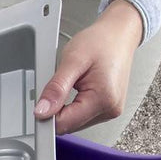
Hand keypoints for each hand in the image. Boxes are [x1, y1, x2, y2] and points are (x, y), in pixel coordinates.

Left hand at [34, 0, 143, 133]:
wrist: (119, 34)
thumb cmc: (101, 42)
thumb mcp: (72, 61)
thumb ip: (56, 89)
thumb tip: (42, 111)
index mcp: (103, 99)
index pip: (64, 124)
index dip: (47, 114)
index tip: (41, 100)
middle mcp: (110, 109)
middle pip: (68, 125)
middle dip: (56, 109)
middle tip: (58, 85)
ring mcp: (110, 110)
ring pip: (73, 122)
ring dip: (64, 108)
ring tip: (72, 83)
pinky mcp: (107, 108)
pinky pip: (81, 116)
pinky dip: (72, 106)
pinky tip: (76, 89)